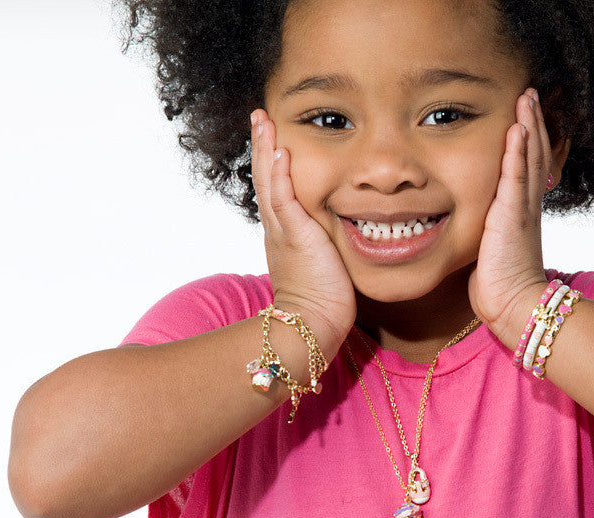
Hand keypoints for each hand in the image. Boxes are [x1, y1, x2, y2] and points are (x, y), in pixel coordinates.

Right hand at [250, 110, 356, 352]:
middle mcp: (278, 229)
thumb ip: (322, 247)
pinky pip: (284, 199)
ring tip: (263, 120)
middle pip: (266, 178)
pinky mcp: (296, 237)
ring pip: (270, 182)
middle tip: (260, 115)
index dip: (271, 163)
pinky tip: (279, 151)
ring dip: (266, 148)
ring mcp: (284, 231)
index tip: (271, 136)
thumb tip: (334, 238)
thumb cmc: (319, 304)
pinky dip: (279, 174)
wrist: (309, 325)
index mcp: (284, 234)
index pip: (276, 189)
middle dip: (262, 145)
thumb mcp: (319, 266)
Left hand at [468, 89, 553, 345]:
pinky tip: (517, 130)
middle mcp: (526, 206)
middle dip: (532, 123)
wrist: (515, 305)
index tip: (525, 114)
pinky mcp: (512, 217)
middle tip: (531, 94)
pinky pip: (515, 178)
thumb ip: (489, 233)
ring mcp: (522, 209)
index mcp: (521, 213)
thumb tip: (478, 230)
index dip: (528, 140)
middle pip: (533, 154)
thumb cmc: (502, 286)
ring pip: (529, 158)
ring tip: (527, 98)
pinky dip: (517, 153)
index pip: (527, 167)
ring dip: (529, 127)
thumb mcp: (493, 251)